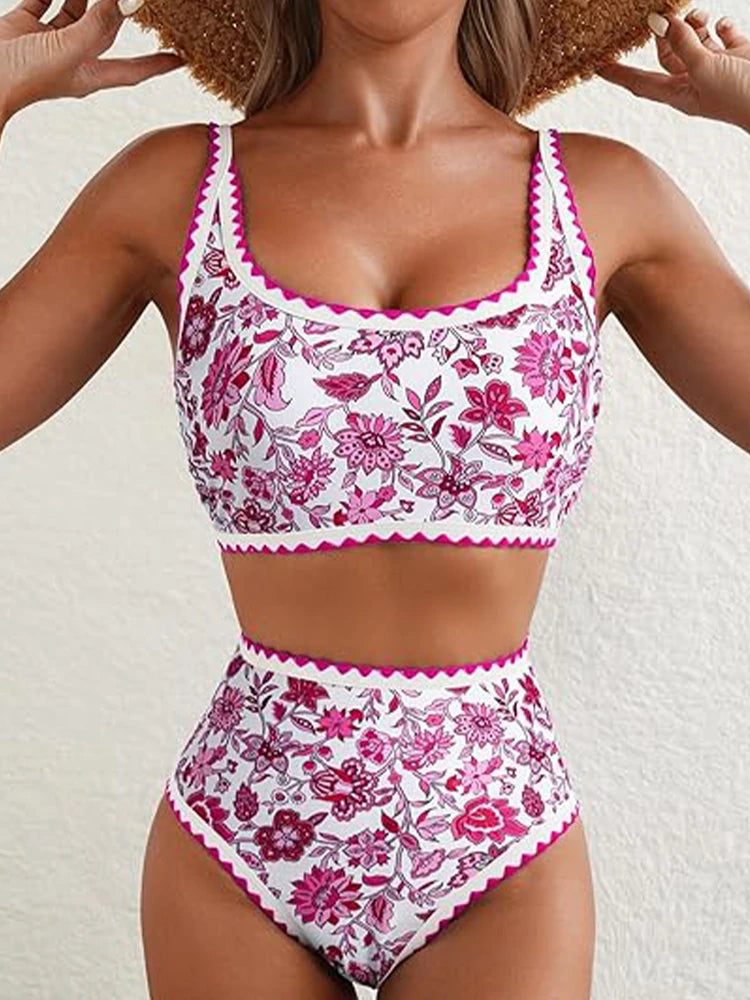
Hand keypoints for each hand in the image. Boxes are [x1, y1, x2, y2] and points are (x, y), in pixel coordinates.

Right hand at [0, 0, 184, 117]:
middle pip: (106, 29)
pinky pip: (41, 0)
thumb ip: (97, 25)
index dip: (158, 64)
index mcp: (88, 75)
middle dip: (120, 9)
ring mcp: (47, 43)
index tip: (182, 59)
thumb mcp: (69, 50)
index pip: (134, 71)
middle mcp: (72, 59)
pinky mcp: (23, 27)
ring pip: (74, 9)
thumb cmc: (24, 77)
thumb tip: (127, 2)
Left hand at [596, 8, 749, 131]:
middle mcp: (694, 82)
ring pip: (695, 39)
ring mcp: (715, 68)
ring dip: (694, 23)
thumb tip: (659, 21)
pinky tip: (725, 26)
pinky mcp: (737, 55)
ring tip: (700, 16)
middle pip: (668, 53)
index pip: (639, 83)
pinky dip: (722, 25)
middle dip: (668, 33)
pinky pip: (722, 34)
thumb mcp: (705, 68)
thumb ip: (682, 44)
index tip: (596, 65)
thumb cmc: (740, 96)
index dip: (618, 74)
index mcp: (679, 95)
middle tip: (670, 14)